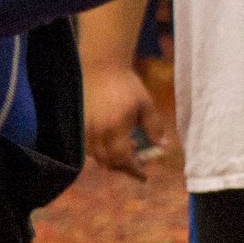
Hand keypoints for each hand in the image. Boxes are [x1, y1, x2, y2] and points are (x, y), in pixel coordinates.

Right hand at [82, 63, 168, 180]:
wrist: (101, 67)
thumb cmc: (127, 85)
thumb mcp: (146, 105)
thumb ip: (154, 128)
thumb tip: (162, 146)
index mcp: (116, 128)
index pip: (123, 159)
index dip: (134, 170)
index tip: (143, 175)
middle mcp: (98, 132)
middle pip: (108, 162)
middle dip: (123, 167)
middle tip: (136, 165)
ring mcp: (87, 129)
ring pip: (97, 157)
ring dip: (111, 160)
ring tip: (125, 153)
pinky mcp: (81, 124)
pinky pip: (89, 147)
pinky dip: (100, 152)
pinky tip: (111, 144)